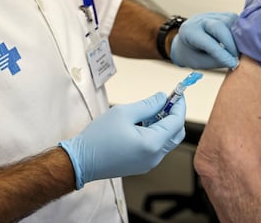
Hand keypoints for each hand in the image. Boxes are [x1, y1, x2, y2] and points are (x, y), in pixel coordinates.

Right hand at [59, 92, 185, 188]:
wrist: (81, 162)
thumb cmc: (98, 137)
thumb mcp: (124, 113)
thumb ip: (148, 104)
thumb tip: (163, 98)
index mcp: (153, 143)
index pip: (177, 122)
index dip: (179, 105)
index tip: (178, 94)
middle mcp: (155, 156)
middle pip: (176, 133)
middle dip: (174, 115)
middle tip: (165, 101)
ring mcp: (150, 163)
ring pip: (168, 140)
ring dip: (164, 124)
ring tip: (149, 111)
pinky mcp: (143, 165)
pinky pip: (157, 147)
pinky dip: (156, 134)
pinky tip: (142, 124)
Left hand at [171, 12, 238, 69]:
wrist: (185, 42)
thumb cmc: (190, 54)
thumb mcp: (198, 62)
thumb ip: (215, 61)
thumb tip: (235, 61)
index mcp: (189, 32)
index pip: (208, 42)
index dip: (222, 54)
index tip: (233, 64)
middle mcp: (199, 20)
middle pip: (219, 26)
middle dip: (231, 43)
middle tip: (236, 57)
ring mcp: (211, 15)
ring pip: (229, 20)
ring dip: (237, 36)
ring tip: (238, 50)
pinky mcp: (221, 14)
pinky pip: (234, 19)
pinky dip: (239, 31)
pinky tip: (240, 42)